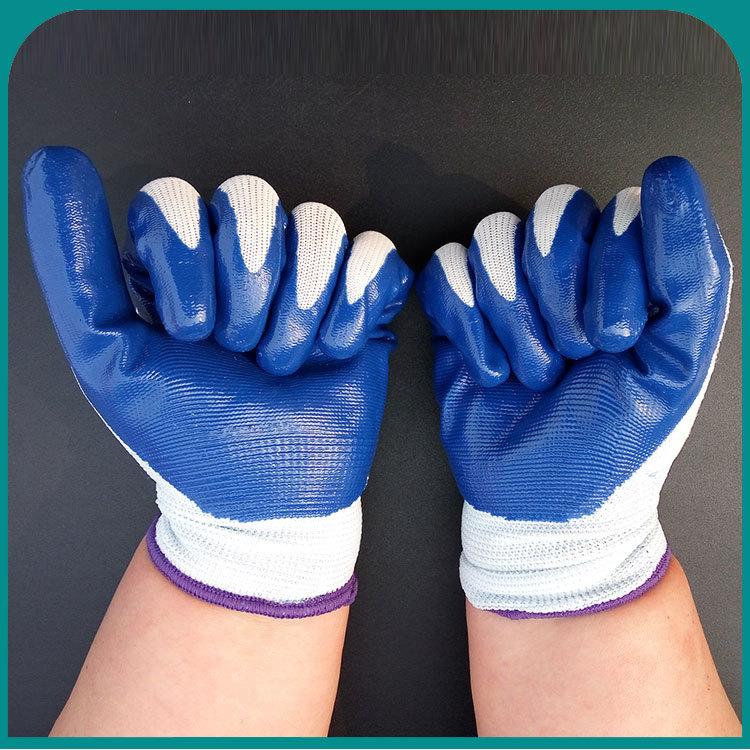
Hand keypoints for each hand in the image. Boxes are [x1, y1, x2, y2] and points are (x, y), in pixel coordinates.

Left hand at [23, 147, 411, 616]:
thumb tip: (54, 163)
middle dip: (248, 295)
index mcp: (178, 261)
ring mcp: (305, 271)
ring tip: (288, 363)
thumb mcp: (111, 359)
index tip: (192, 336)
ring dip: (301, 310)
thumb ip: (74, 267)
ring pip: (316, 223)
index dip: (187, 266)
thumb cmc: (192, 435)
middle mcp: (242, 255)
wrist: (273, 494)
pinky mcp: (361, 293)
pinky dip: (353, 307)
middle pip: (250, 200)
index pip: (175, 199)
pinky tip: (336, 350)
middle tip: (242, 354)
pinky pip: (371, 253)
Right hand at [417, 157, 729, 615]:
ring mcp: (509, 286)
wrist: (539, 499)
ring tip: (531, 371)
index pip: (618, 212)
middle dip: (558, 298)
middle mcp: (569, 268)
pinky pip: (446, 271)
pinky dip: (466, 325)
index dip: (609, 273)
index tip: (615, 341)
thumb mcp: (674, 364)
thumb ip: (691, 270)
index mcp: (629, 273)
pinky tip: (490, 370)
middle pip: (552, 215)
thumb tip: (670, 174)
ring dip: (512, 320)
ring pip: (494, 239)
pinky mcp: (458, 311)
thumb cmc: (610, 441)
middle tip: (571, 357)